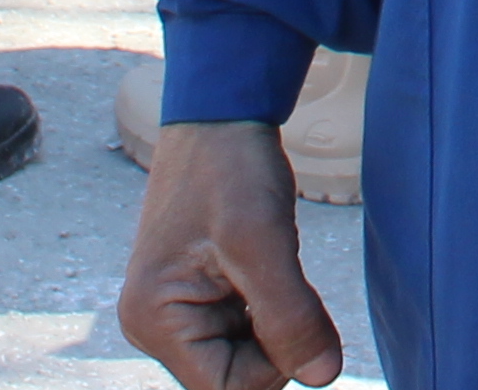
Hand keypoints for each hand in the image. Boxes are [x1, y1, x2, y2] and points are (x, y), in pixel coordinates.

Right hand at [124, 119, 342, 386]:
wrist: (223, 115)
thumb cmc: (231, 169)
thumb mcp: (263, 241)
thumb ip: (290, 316)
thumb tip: (322, 376)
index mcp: (154, 320)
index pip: (226, 389)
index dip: (275, 365)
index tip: (295, 311)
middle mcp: (155, 324)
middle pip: (235, 377)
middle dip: (275, 340)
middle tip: (282, 276)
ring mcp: (175, 312)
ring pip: (246, 356)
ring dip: (275, 321)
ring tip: (270, 263)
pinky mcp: (198, 297)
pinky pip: (246, 329)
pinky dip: (271, 307)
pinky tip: (267, 265)